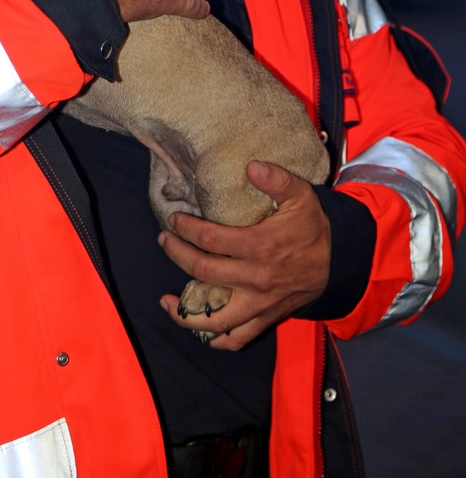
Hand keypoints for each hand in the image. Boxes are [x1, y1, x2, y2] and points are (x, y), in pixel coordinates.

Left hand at [158, 161, 330, 349]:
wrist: (339, 262)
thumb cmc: (314, 228)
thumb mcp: (301, 196)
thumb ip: (277, 179)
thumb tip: (251, 166)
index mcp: (260, 246)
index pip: (209, 240)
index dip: (186, 229)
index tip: (174, 220)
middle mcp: (255, 278)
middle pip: (202, 270)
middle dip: (176, 254)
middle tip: (165, 241)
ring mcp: (259, 303)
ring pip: (214, 318)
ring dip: (185, 311)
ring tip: (166, 300)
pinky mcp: (265, 318)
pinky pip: (236, 338)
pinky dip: (215, 339)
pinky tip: (197, 329)